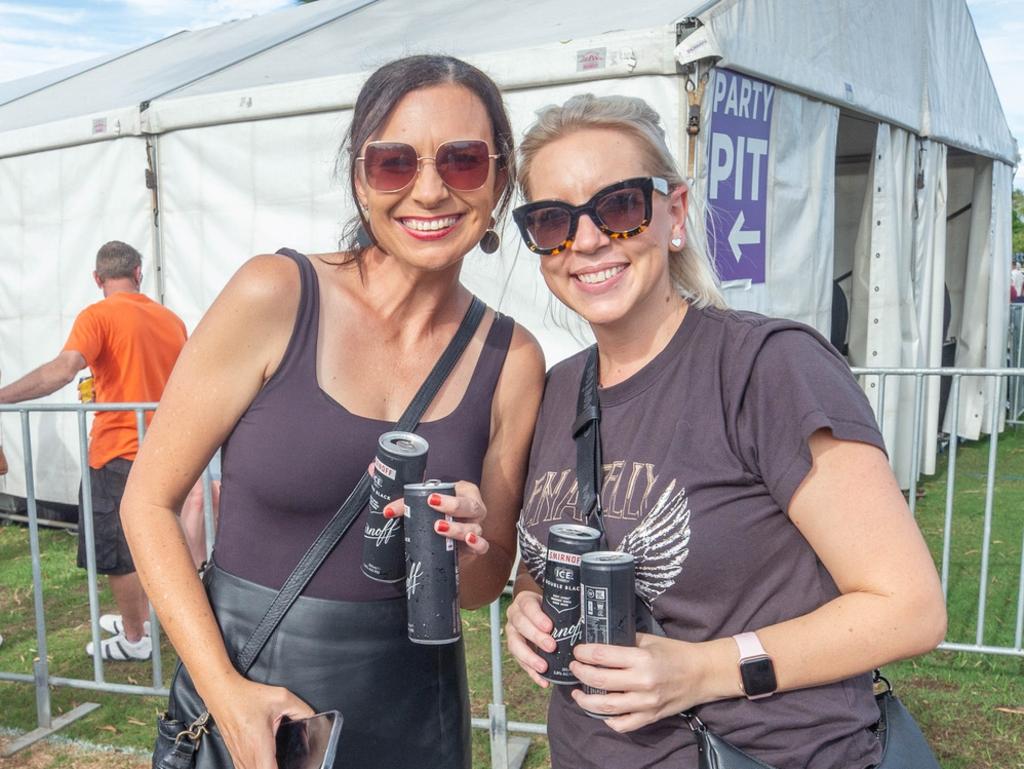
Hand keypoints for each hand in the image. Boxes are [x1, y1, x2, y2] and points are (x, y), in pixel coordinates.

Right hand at [208, 677, 314, 768]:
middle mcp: (247, 755)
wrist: (222, 693)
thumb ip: (301, 709)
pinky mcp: (234, 755)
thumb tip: (314, 718)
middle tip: (289, 764)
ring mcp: (239, 757)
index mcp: (260, 744)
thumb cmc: (247, 696)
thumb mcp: (281, 697)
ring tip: (276, 762)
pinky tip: (264, 764)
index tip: (294, 766)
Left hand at [383, 481, 488, 555]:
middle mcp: (473, 509)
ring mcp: (476, 528)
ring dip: (458, 529)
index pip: (458, 490)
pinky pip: (482, 546)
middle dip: (453, 506)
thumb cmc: (434, 512)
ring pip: (475, 528)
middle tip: (431, 506)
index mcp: (463, 492)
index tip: (428, 497)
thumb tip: (373, 468)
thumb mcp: (420, 499)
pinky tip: (468, 542)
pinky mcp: (475, 547)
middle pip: (470, 506)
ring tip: (438, 527)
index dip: (445, 495)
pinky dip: (477, 544)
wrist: (442, 538)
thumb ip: (399, 487)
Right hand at [505, 590, 554, 687]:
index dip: (537, 617)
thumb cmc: (548, 608)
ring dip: (530, 657)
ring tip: (543, 667)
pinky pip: (520, 662)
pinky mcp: (515, 649)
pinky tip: (543, 680)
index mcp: (524, 601)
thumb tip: (586, 614)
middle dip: (536, 637)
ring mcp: (513, 632)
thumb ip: (562, 607)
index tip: (549, 627)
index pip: (527, 606)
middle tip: (551, 646)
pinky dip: (532, 673)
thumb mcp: (552, 602)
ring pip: (515, 644)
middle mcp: (515, 616)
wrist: (536, 612)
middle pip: (521, 625)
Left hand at [569, 633, 699, 731]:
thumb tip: (599, 642)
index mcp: (642, 658)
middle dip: (580, 673)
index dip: (584, 653)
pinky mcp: (651, 717)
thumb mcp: (649, 640)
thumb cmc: (676, 653)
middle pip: (599, 679)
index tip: (577, 651)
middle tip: (574, 667)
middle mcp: (642, 682)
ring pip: (606, 706)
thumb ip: (625, 642)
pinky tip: (600, 710)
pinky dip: (608, 719)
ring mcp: (646, 703)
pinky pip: (623, 724)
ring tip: (578, 693)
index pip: (602, 656)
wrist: (702, 674)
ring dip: (586, 700)